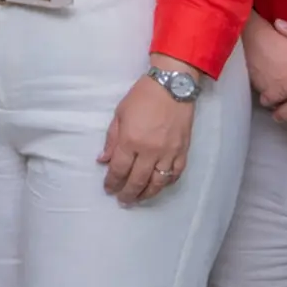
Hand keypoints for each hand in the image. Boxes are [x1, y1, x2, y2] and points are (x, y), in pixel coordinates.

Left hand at [98, 69, 194, 205]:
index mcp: (131, 140)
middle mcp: (150, 151)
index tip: (108, 189)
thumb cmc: (142, 97)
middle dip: (128, 193)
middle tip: (122, 201)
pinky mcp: (183, 151)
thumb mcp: (120, 114)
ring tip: (139, 199)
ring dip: (146, 194)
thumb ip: (111, 140)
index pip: (119, 169)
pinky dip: (166, 183)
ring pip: (157, 182)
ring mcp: (168, 153)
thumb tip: (103, 160)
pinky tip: (159, 186)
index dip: (112, 182)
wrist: (173, 86)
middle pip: (137, 180)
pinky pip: (175, 174)